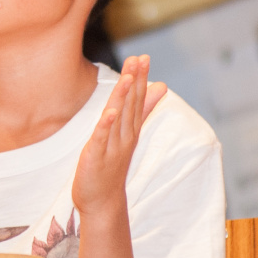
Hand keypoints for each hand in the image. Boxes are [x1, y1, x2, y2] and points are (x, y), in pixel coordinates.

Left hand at [72, 55, 167, 219]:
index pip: (136, 100)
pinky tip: (110, 112)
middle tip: (139, 59)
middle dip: (134, 81)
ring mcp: (112, 147)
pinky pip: (102, 138)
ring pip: (118, 118)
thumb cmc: (112, 165)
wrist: (102, 201)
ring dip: (123, 98)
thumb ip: (143, 109)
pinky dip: (106, 125)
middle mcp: (124, 136)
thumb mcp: (128, 134)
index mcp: (129, 129)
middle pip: (130, 105)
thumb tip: (160, 87)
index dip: (139, 78)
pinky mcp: (97, 157)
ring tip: (127, 78)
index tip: (143, 57)